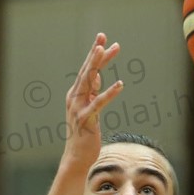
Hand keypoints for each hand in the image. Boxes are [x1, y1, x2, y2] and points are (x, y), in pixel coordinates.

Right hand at [65, 34, 124, 158]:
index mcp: (75, 94)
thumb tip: (98, 76)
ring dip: (97, 64)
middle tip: (102, 36)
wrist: (77, 158)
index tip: (103, 39)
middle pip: (86, 71)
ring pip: (88, 81)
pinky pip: (98, 103)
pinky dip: (109, 92)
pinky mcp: (86, 120)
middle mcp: (74, 98)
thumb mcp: (90, 109)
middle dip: (95, 53)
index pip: (87, 70)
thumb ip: (92, 92)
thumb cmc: (85, 134)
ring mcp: (78, 108)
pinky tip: (120, 84)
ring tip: (106, 50)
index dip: (95, 54)